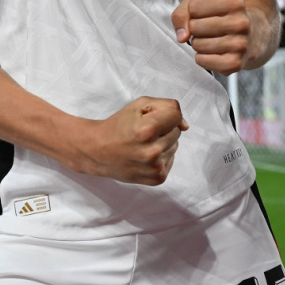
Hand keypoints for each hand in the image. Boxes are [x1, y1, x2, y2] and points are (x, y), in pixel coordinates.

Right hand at [72, 96, 188, 184]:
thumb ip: (166, 106)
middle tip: (143, 132)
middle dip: (163, 128)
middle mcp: (152, 151)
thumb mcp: (138, 105)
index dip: (165, 113)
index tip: (151, 117)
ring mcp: (155, 167)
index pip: (176, 115)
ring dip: (162, 143)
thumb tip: (186, 126)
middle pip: (177, 131)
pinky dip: (161, 156)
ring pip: (175, 146)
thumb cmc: (118, 126)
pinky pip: (171, 160)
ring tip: (142, 144)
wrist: (98, 151)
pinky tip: (145, 155)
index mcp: (147, 130)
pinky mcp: (157, 178)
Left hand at [172, 0, 252, 73]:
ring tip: (211, 40)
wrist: (252, 36)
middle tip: (208, 29)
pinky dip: (201, 57)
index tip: (205, 14)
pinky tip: (212, 52)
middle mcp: (241, 23)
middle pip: (194, 26)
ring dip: (198, 43)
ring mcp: (240, 44)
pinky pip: (202, 61)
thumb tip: (182, 37)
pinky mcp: (235, 63)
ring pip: (197, 45)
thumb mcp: (204, 3)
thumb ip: (183, 12)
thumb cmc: (222, 16)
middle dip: (194, 28)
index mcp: (234, 2)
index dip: (193, 12)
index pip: (193, 7)